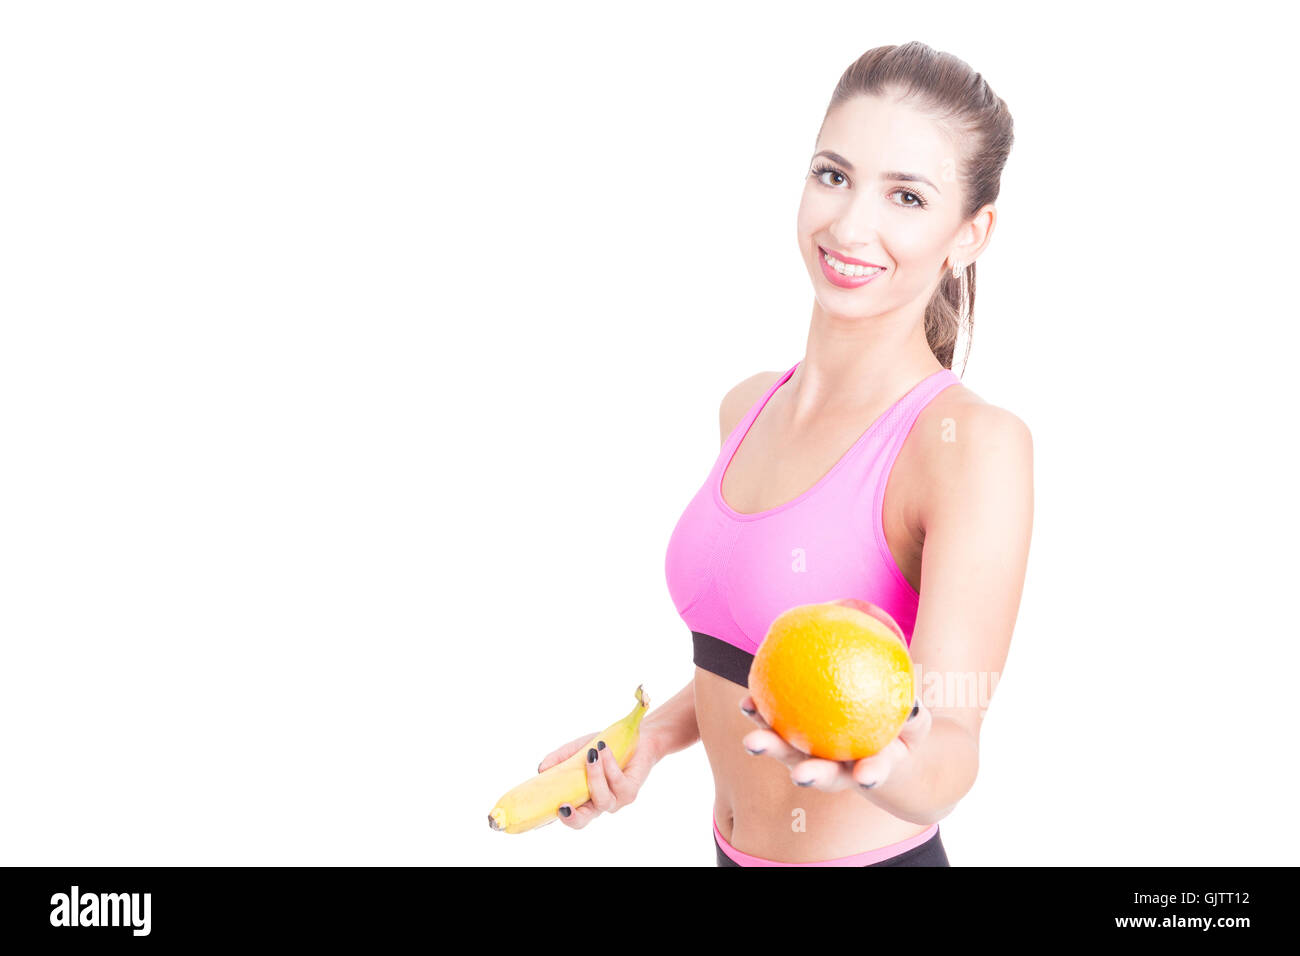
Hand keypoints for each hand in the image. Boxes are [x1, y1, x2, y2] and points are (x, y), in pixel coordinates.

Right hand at [536, 731, 657, 829]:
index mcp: (582, 799)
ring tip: (592, 753)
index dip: (551, 820)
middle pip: (582, 821)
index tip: (538, 819)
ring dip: (594, 775)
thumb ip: (559, 760)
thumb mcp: (577, 750)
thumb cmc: (603, 748)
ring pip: (601, 799)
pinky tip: (604, 749)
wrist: (634, 737)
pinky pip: (617, 783)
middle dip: (572, 818)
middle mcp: (597, 804)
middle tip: (563, 807)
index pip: (565, 814)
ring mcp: (614, 801)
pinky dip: (609, 764)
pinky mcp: (630, 794)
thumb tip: (542, 769)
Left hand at [739, 694, 930, 793]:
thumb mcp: (915, 725)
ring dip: (771, 748)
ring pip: (790, 754)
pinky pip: (773, 725)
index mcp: (869, 768)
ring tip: (753, 743)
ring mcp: (810, 754)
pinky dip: (760, 716)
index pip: (872, 774)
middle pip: (822, 774)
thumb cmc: (900, 729)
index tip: (866, 777)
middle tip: (801, 776)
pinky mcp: (790, 737)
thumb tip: (912, 705)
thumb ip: (915, 719)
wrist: (872, 734)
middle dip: (811, 776)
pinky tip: (746, 704)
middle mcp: (836, 768)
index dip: (869, 776)